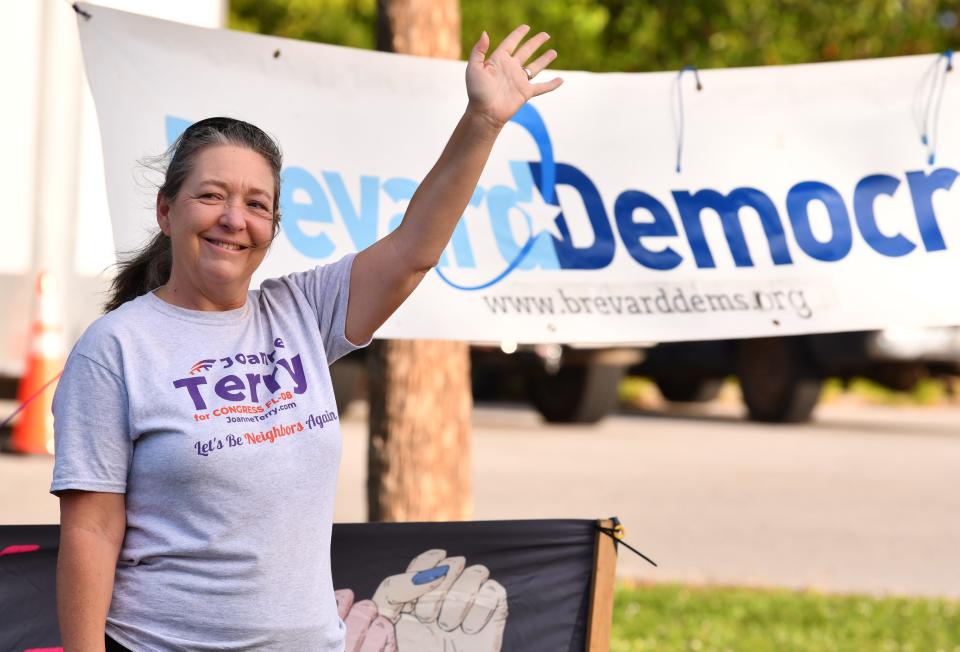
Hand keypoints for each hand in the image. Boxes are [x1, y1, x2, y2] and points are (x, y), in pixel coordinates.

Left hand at [336, 549, 508, 651]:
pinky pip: (494, 592)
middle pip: (452, 563)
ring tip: (448, 627)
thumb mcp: (386, 623)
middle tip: (427, 619)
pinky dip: (480, 610)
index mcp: (420, 594)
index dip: (423, 568)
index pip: (427, 561)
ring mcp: (472, 603)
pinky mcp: (493, 614)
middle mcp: (448, 594)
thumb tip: (422, 574)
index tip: (416, 594)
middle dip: (436, 591)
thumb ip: (393, 590)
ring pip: (476, 571)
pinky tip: (469, 630)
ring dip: (458, 600)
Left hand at [466, 25, 562, 129]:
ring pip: (536, 67)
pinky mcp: (526, 93)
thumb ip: (478, 51)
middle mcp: (511, 68)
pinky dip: (552, 85)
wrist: (485, 113)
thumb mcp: (473, 68)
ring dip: (545, 59)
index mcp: (499, 60)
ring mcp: (519, 80)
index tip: (526, 27)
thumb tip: (485, 33)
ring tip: (554, 52)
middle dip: (536, 43)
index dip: (518, 34)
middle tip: (546, 35)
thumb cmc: (477, 92)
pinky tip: (561, 81)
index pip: (510, 43)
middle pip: (526, 51)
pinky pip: (542, 87)